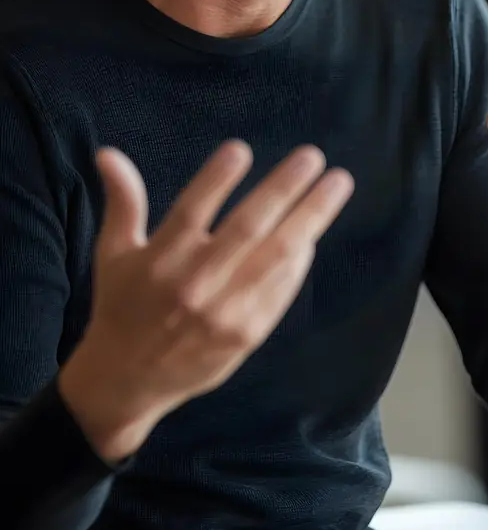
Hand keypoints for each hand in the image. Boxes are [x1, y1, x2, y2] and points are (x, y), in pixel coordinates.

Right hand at [58, 142, 352, 460]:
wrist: (127, 381)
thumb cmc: (121, 305)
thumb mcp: (114, 252)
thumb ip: (123, 201)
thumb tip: (108, 153)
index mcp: (161, 259)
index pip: (192, 209)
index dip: (216, 178)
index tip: (241, 149)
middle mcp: (196, 283)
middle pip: (248, 227)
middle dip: (285, 188)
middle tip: (312, 157)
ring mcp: (226, 311)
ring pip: (276, 256)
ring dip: (310, 218)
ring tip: (336, 186)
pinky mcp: (247, 334)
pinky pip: (281, 290)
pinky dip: (299, 262)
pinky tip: (313, 236)